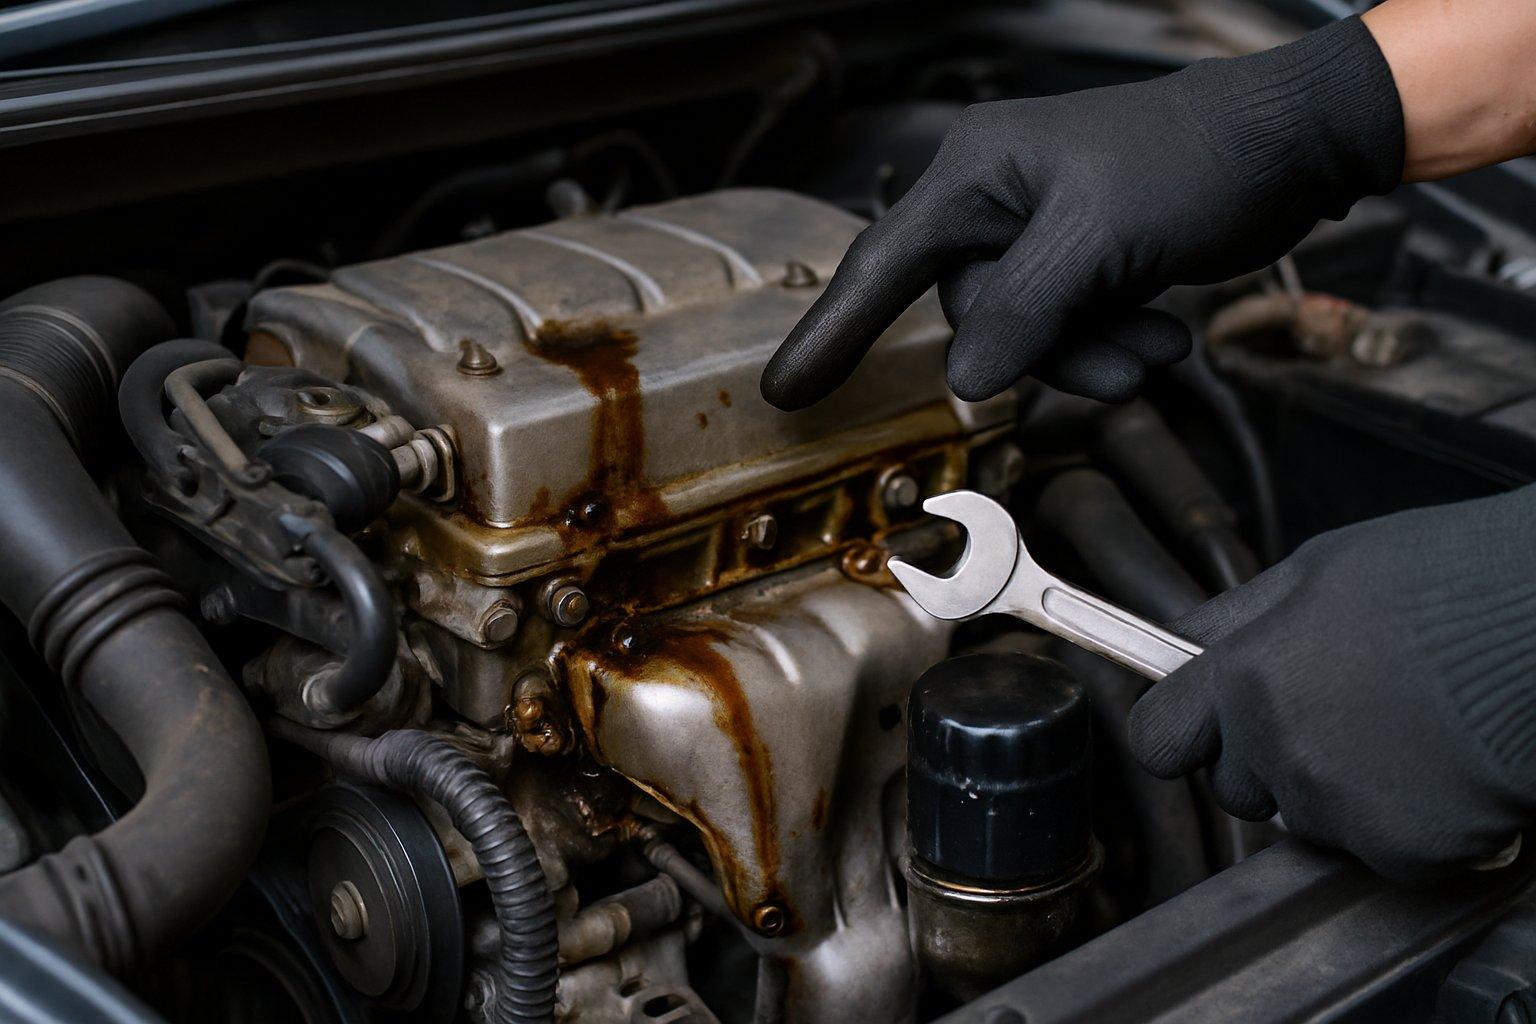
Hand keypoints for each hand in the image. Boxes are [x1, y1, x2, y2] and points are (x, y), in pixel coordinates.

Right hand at [760, 17, 1402, 409]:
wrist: (1298, 143)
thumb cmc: (1200, 158)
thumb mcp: (1100, 240)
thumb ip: (1023, 312)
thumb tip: (965, 379)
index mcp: (977, 172)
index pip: (884, 264)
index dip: (833, 332)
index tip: (788, 391)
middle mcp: (997, 198)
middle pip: (976, 317)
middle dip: (1048, 353)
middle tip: (1122, 361)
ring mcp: (1042, 229)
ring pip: (1028, 331)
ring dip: (1091, 355)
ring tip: (1156, 346)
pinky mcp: (1083, 254)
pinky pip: (1069, 325)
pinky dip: (1112, 341)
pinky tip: (1163, 332)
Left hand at [1129, 487, 1535, 880]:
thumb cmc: (1454, 580)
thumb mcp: (1319, 569)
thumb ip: (1242, 620)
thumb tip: (1188, 643)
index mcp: (1248, 675)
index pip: (1158, 739)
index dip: (1181, 736)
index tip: (1201, 732)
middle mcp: (1281, 746)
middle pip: (1235, 788)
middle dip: (1267, 763)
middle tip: (1335, 715)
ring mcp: (1340, 803)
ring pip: (1308, 820)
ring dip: (1342, 791)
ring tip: (1403, 728)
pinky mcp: (1403, 847)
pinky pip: (1379, 850)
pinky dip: (1408, 823)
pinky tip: (1441, 766)